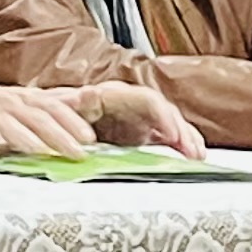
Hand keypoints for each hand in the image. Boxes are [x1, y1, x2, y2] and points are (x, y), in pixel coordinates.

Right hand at [0, 78, 105, 155]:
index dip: (73, 118)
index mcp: (15, 98)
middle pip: (42, 113)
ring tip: (64, 152)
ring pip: (23, 122)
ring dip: (46, 138)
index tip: (91, 135)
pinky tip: (23, 149)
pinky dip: (11, 140)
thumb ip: (30, 114)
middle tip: (84, 148)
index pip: (51, 105)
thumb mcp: (1, 106)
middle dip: (65, 130)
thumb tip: (64, 118)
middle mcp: (5, 101)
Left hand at [67, 83, 208, 155]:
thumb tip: (88, 94)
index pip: (148, 100)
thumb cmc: (62, 119)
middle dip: (182, 131)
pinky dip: (181, 145)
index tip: (174, 136)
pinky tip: (192, 156)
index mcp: (112, 95)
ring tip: (197, 157)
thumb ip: (82, 105)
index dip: (164, 117)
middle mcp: (129, 102)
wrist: (55, 125)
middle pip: (165, 112)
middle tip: (193, 153)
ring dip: (186, 139)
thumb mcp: (69, 113)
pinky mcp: (142, 131)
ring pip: (169, 122)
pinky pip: (168, 135)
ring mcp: (137, 116)